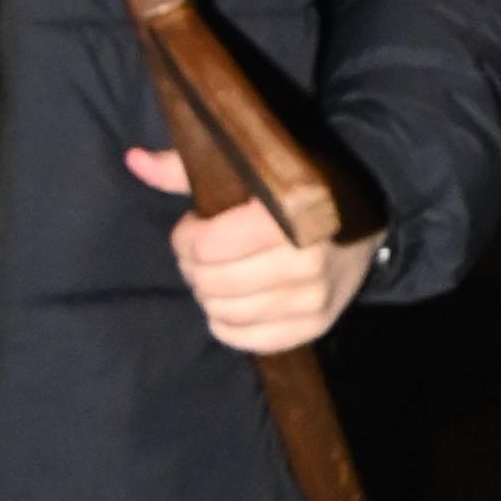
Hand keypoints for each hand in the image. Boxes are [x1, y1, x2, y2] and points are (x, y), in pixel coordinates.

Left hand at [125, 146, 381, 349]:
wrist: (368, 214)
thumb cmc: (297, 185)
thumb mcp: (250, 166)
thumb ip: (188, 166)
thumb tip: (132, 159)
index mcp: (292, 212)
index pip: (209, 244)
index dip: (187, 237)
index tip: (194, 224)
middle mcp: (308, 259)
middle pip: (212, 282)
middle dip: (194, 266)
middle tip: (202, 251)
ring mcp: (314, 298)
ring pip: (224, 313)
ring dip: (209, 294)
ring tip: (219, 272)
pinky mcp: (316, 325)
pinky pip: (246, 340)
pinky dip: (228, 324)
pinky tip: (232, 300)